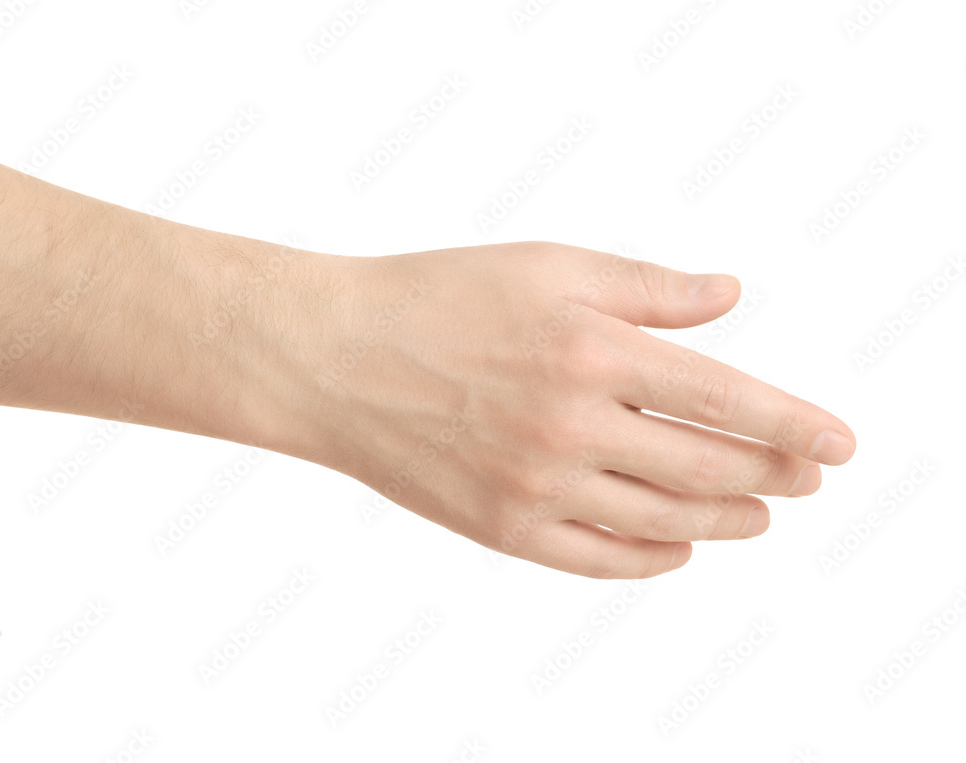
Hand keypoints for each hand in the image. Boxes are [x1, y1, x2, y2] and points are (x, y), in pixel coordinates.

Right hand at [272, 241, 855, 578]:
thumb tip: (731, 298)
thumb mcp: (546, 267)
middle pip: (706, 467)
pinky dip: (654, 558)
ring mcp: (536, 487)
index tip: (839, 445)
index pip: (725, 399)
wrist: (333, 359)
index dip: (793, 425)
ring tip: (758, 514)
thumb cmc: (436, 298)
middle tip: (804, 476)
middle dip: (772, 475)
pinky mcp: (502, 529)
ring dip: (726, 519)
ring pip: (664, 519)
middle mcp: (572, 428)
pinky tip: (681, 547)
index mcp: (591, 351)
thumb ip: (647, 288)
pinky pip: (600, 560)